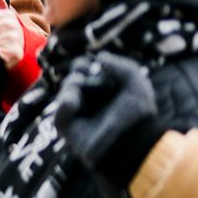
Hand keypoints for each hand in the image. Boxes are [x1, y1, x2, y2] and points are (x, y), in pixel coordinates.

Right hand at [53, 52, 161, 183]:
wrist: (132, 139)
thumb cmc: (138, 110)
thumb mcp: (134, 78)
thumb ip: (117, 62)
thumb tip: (98, 58)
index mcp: (105, 89)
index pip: (86, 70)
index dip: (87, 64)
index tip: (96, 65)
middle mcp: (91, 100)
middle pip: (73, 76)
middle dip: (79, 72)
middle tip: (88, 74)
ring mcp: (79, 113)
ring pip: (66, 89)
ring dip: (73, 85)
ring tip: (83, 92)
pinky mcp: (68, 127)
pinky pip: (60, 110)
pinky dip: (66, 102)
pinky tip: (74, 102)